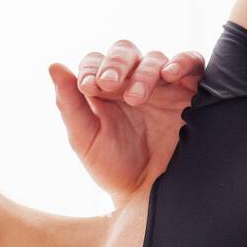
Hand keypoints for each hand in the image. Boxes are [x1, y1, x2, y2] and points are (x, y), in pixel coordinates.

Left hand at [49, 40, 204, 203]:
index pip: (95, 62)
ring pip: (154, 58)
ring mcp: (163, 86)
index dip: (91, 67)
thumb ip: (69, 104)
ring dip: (143, 72)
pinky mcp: (192, 92)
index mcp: (105, 91)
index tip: (88, 87)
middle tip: (108, 84)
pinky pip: (193, 65)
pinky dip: (183, 62)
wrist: (150, 195)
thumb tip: (54, 66)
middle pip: (124, 52)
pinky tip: (170, 73)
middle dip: (115, 64)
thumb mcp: (85, 139)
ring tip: (135, 97)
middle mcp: (133, 83)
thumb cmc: (114, 169)